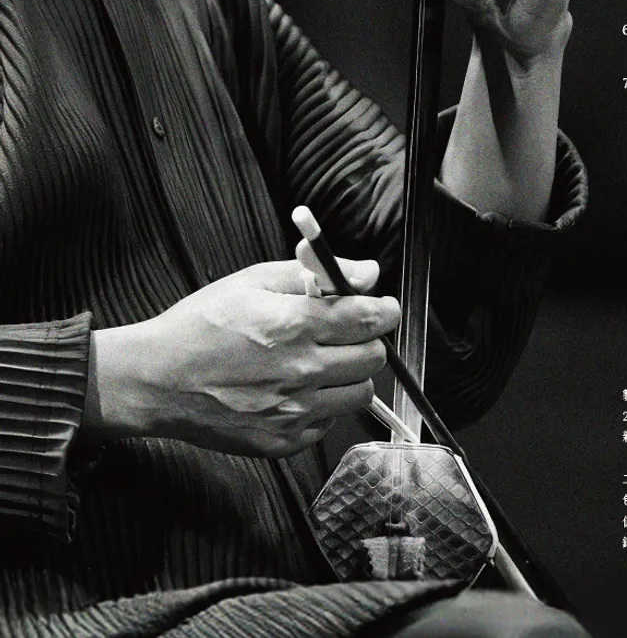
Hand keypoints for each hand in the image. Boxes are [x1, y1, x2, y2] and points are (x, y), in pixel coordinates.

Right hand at [83, 259, 395, 457]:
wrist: (155, 380)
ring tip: (323, 363)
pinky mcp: (283, 441)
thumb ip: (314, 274)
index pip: (371, 318)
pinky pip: (329, 423)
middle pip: (374, 358)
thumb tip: (367, 271)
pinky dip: (323, 406)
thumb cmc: (201, 325)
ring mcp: (293, 411)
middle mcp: (301, 370)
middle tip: (347, 334)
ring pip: (360, 394)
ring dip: (351, 376)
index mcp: (295, 325)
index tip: (381, 308)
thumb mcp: (253, 281)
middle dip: (368, 341)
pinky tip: (298, 390)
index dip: (384, 310)